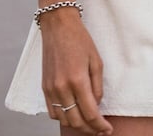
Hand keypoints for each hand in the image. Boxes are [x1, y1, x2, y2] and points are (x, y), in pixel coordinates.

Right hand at [41, 11, 112, 133]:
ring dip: (77, 125)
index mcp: (78, 80)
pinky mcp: (44, 88)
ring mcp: (51, 89)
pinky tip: (73, 114)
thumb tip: (97, 105)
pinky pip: (52, 112)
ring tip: (89, 123)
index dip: (100, 125)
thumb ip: (98, 86)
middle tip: (100, 130)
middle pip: (77, 121)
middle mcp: (62, 88)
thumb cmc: (80, 40)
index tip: (107, 130)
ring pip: (64, 120)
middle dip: (90, 129)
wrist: (58, 26)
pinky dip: (63, 117)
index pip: (90, 113)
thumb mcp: (96, 60)